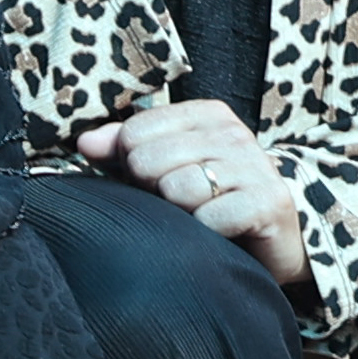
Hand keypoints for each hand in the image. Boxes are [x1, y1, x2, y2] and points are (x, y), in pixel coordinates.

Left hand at [79, 98, 307, 289]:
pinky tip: (220, 232)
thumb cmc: (209, 202)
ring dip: (179, 214)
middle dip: (152, 191)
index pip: (133, 132)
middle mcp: (233, 133)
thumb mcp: (164, 168)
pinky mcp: (269, 201)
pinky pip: (207, 219)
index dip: (130, 164)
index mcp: (206, 115)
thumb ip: (122, 148)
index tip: (155, 180)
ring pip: (175, 189)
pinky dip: (205, 233)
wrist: (273, 243)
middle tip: (178, 204)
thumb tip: (85, 143)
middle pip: (147, 160)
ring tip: (199, 216)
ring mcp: (255, 165)